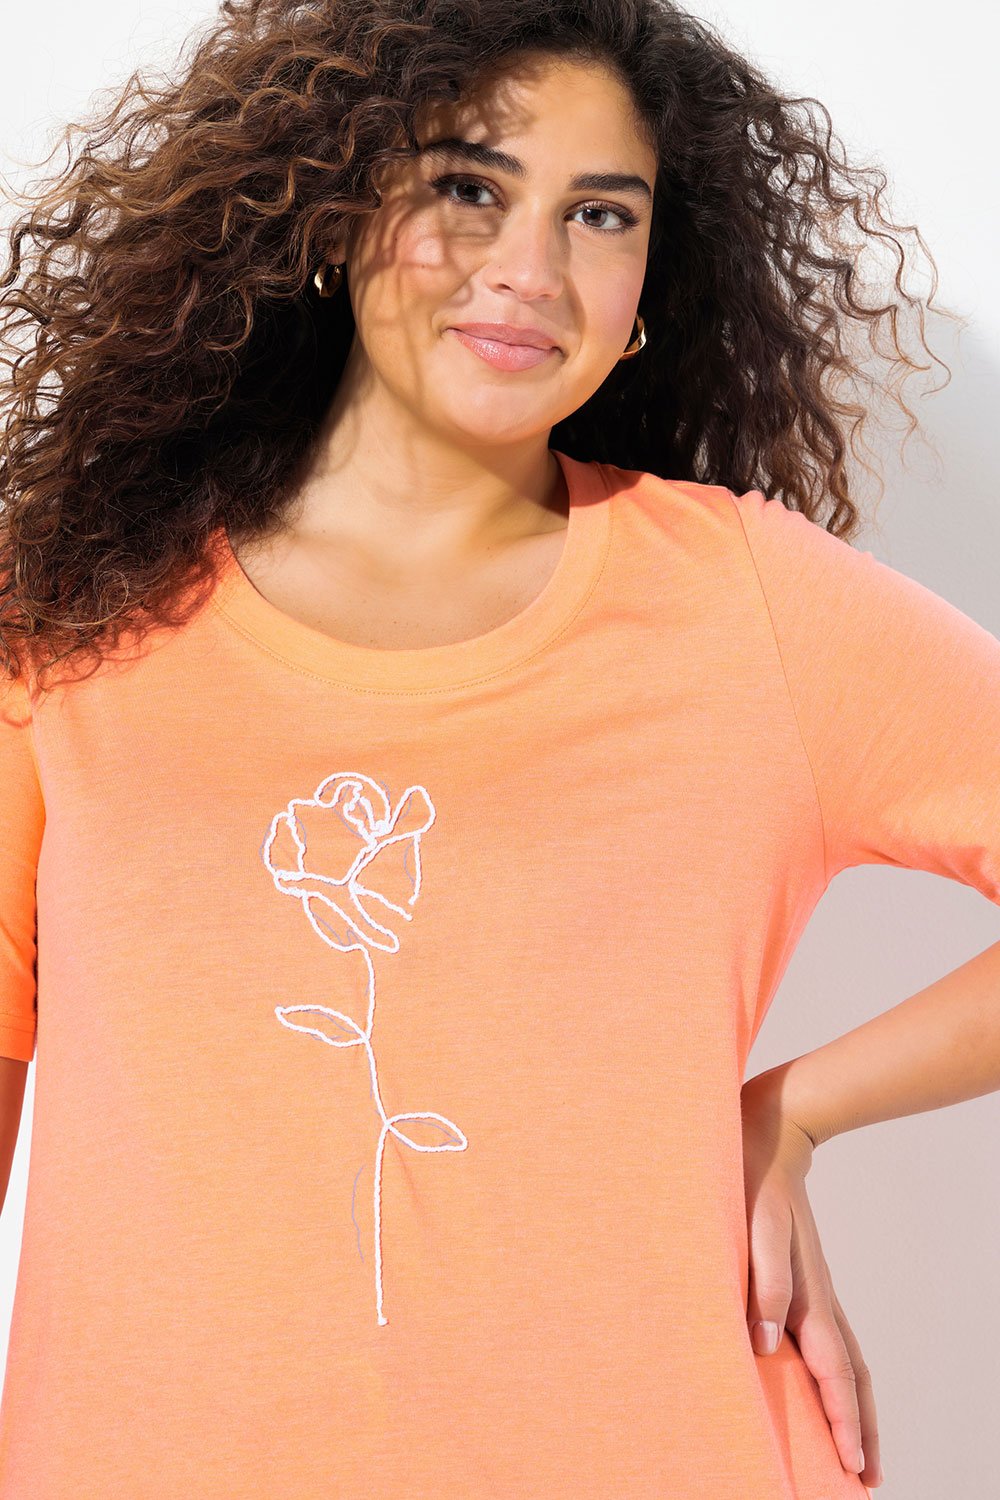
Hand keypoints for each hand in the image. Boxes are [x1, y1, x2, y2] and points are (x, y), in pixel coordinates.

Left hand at [740, 1075, 883, 1488]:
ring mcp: (816, 1290)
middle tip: (868, 1479)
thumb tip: (766, 1344)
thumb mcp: (753, 1229)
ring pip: (847, 1362)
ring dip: (853, 1406)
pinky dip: (839, 1374)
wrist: (768, 1136)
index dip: (843, 1422)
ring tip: (858, 1447)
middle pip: (851, 1378)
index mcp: (808, 1296)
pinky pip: (832, 1340)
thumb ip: (764, 1284)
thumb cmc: (754, 1183)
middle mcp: (818, 1299)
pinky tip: (827, 1382)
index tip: (856, 1468)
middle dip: (860, 1429)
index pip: (834, 1373)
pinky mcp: (805, 1280)